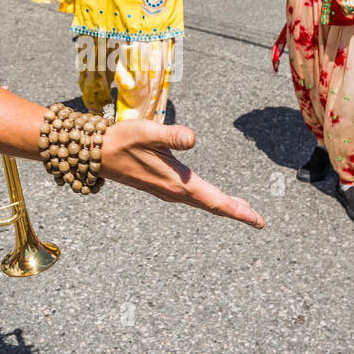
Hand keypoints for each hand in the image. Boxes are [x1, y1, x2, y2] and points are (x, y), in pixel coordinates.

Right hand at [99, 119, 264, 227]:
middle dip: (237, 212)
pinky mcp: (161, 186)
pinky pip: (192, 198)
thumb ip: (171, 135)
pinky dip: (208, 200)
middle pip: (212, 205)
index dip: (239, 210)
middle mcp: (174, 191)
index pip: (215, 200)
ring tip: (243, 209)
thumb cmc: (122, 139)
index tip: (258, 221)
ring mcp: (167, 191)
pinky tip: (211, 196)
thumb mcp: (147, 132)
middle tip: (259, 221)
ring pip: (202, 202)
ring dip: (223, 206)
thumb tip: (192, 137)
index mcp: (177, 182)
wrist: (95, 154)